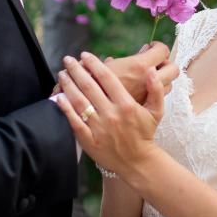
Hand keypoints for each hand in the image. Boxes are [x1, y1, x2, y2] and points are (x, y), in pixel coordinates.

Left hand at [54, 53, 163, 177]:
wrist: (137, 162)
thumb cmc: (145, 134)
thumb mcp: (156, 111)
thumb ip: (156, 89)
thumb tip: (150, 70)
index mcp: (126, 104)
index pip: (107, 78)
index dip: (94, 64)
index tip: (85, 55)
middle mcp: (111, 114)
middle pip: (89, 86)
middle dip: (76, 70)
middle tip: (68, 59)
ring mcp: (99, 127)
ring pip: (79, 101)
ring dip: (68, 85)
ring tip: (62, 74)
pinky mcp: (89, 139)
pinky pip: (74, 121)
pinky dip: (65, 108)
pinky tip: (59, 97)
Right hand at [91, 41, 177, 105]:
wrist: (87, 105)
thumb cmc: (95, 81)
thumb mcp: (111, 64)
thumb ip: (131, 57)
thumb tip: (144, 49)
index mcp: (139, 65)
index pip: (162, 50)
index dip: (158, 46)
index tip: (151, 47)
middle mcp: (148, 81)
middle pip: (172, 69)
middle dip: (165, 64)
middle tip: (155, 62)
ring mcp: (149, 96)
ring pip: (168, 85)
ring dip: (162, 78)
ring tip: (150, 75)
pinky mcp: (145, 108)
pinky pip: (159, 98)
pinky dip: (155, 92)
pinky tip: (145, 89)